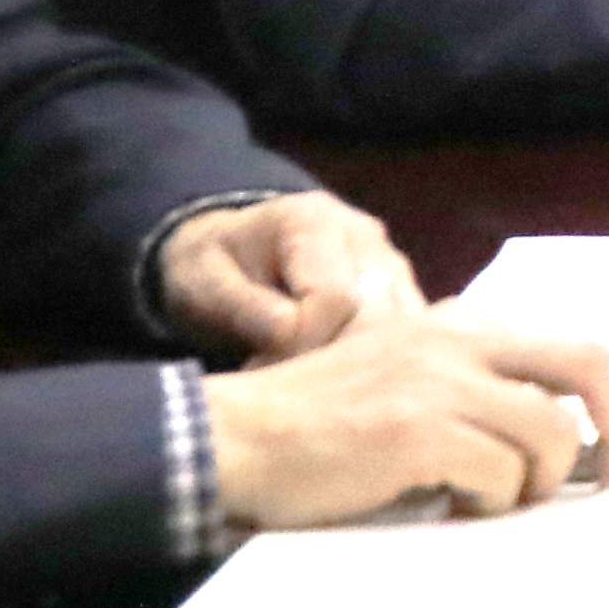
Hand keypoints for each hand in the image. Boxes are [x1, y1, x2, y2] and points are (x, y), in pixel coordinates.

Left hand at [155, 193, 420, 359]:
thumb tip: (293, 336)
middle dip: (331, 363)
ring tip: (304, 381)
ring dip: (355, 367)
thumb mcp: (205, 283)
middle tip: (281, 385)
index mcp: (314, 222)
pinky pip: (403, 338)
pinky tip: (329, 377)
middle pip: (379, 317)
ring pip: (401, 331)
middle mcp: (365, 238)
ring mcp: (391, 265)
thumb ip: (249, 308)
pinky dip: (371, 366)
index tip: (260, 368)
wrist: (229, 250)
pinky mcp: (401, 293)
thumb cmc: (212, 267)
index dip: (302, 344)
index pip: (336, 297)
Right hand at [200, 308, 608, 528]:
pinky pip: (501, 476)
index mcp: (458, 323)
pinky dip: (490, 504)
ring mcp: (439, 382)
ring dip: (535, 484)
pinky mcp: (418, 431)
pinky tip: (451, 508)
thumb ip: (466, 381)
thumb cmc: (313, 421)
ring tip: (490, 500)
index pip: (570, 345)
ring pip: (550, 436)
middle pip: (588, 366)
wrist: (235, 436)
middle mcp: (458, 339)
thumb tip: (547, 427)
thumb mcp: (400, 371)